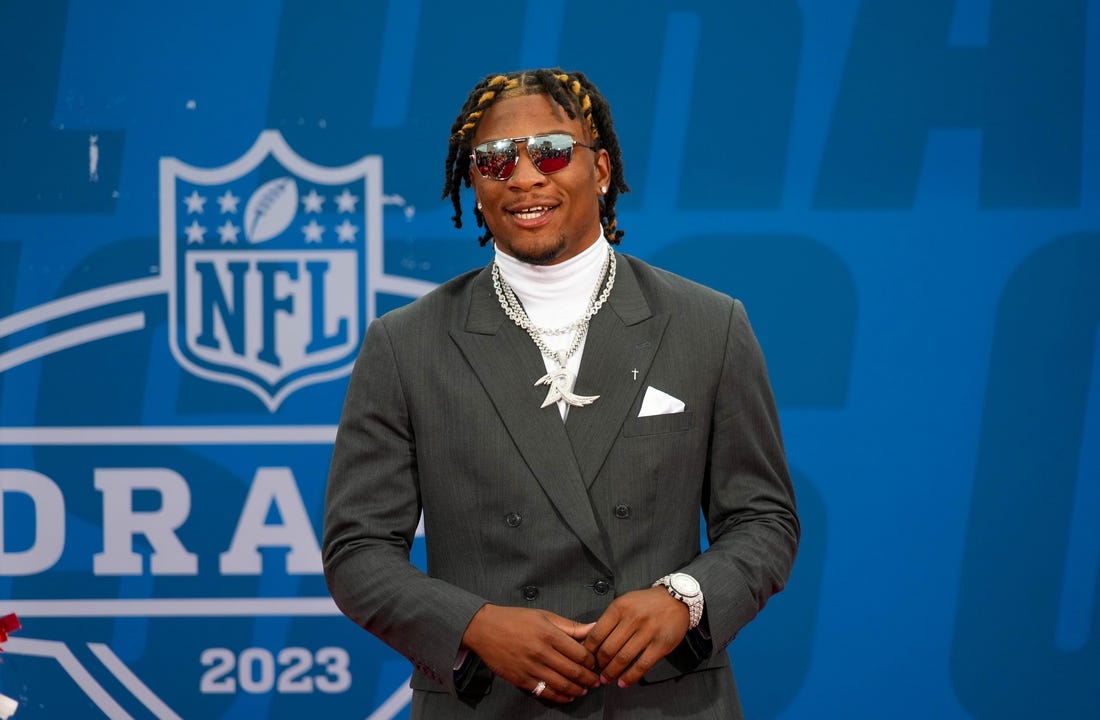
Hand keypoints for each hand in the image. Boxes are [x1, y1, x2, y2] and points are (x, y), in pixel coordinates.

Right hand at [461, 604, 599, 702]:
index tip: (596, 663)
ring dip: (577, 690)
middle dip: (589, 679)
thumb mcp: (544, 616)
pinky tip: (568, 696)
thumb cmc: (515, 619)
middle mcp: (541, 652)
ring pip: (561, 685)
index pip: (580, 653)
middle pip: (574, 671)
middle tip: (597, 681)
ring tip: (585, 690)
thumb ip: (570, 626)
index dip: (592, 661)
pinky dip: (560, 697)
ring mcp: (530, 668)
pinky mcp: (521, 679)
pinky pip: (545, 692)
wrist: (484, 628)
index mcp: (549, 634)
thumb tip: (594, 627)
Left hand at [583, 587, 688, 687]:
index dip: (589, 651)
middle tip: (595, 672)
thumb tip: (591, 640)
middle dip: (599, 665)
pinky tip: (624, 682)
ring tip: (606, 679)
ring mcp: (647, 632)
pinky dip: (631, 677)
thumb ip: (609, 620)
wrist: (676, 599)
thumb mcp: (624, 602)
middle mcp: (632, 619)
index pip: (596, 634)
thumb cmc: (648, 603)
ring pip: (623, 658)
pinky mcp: (661, 644)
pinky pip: (642, 665)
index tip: (586, 659)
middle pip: (608, 649)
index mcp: (619, 608)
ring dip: (612, 673)